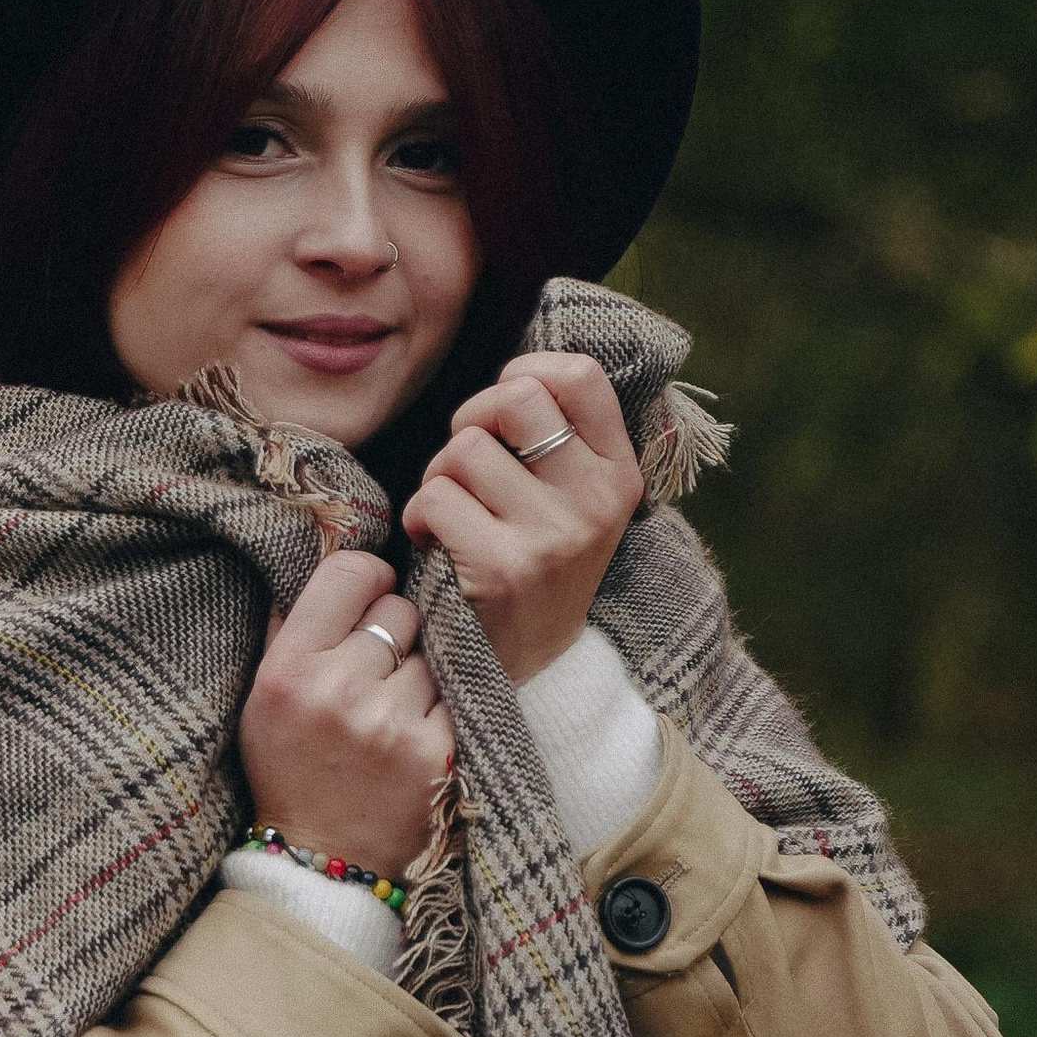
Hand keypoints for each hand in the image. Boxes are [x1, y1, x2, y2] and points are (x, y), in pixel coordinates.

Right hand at [237, 548, 454, 884]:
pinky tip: (414, 733)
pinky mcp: (437, 751)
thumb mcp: (262, 700)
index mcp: (289, 671)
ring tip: (393, 709)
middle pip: (399, 610)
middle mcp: (339, 691)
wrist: (322, 863)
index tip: (368, 599)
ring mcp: (392, 723)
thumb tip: (324, 554)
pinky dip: (442, 708)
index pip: (349, 574)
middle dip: (393, 633)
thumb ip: (288, 628)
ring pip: (432, 652)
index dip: (366, 580)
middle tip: (377, 670)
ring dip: (420, 673)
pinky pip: (457, 694)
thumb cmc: (289, 772)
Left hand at [400, 352, 642, 685]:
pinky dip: (419, 516)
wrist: (530, 670)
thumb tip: (517, 366)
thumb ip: (560, 438)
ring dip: (440, 475)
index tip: (506, 406)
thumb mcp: (572, 502)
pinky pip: (435, 497)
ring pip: (465, 447)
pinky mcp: (505, 568)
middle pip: (515, 397)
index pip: (580, 375)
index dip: (527, 371)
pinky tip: (435, 543)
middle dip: (473, 418)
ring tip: (453, 514)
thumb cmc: (534, 564)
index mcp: (618, 475)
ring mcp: (554, 536)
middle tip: (469, 463)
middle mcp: (596, 502)